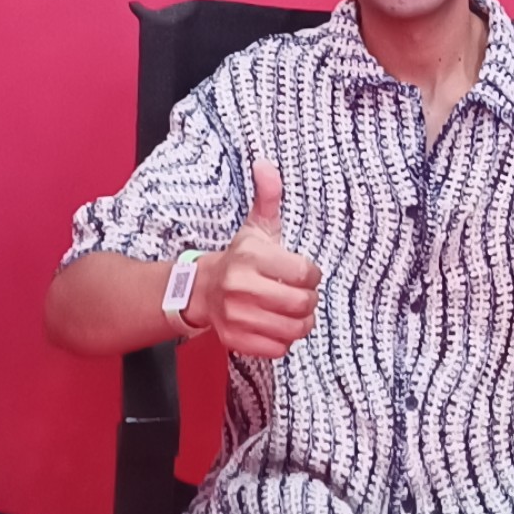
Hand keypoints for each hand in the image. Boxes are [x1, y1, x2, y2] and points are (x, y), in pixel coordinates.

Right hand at [189, 159, 321, 358]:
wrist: (201, 291)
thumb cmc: (240, 257)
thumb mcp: (256, 226)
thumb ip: (268, 196)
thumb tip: (266, 164)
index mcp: (251, 256)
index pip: (304, 272)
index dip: (312, 274)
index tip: (306, 273)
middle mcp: (242, 287)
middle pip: (302, 303)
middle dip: (310, 300)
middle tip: (304, 295)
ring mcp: (237, 316)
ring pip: (292, 329)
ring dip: (302, 323)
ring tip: (296, 313)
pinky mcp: (235, 340)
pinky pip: (278, 349)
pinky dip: (284, 340)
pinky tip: (278, 326)